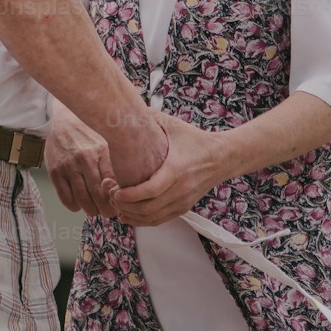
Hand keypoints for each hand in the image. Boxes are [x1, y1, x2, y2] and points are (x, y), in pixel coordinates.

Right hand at [44, 103, 118, 216]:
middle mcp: (85, 159)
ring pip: (83, 199)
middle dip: (106, 209)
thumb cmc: (85, 131)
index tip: (120, 203)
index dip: (118, 198)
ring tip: (94, 210)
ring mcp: (68, 166)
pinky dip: (74, 206)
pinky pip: (66, 198)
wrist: (59, 119)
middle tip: (108, 213)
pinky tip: (78, 203)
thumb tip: (125, 186)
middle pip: (99, 195)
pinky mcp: (55, 172)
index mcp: (101, 150)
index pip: (113, 183)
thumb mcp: (104, 141)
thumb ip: (113, 162)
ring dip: (90, 210)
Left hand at [107, 110, 228, 225]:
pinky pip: (158, 220)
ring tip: (115, 202)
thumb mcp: (173, 126)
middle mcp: (180, 190)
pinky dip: (140, 221)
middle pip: (147, 208)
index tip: (113, 189)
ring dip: (130, 214)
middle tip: (109, 192)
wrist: (222, 158)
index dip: (128, 195)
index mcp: (176, 170)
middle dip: (123, 204)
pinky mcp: (182, 208)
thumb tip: (125, 109)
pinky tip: (127, 214)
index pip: (149, 191)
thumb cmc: (195, 140)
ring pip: (151, 218)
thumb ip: (150, 118)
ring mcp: (182, 202)